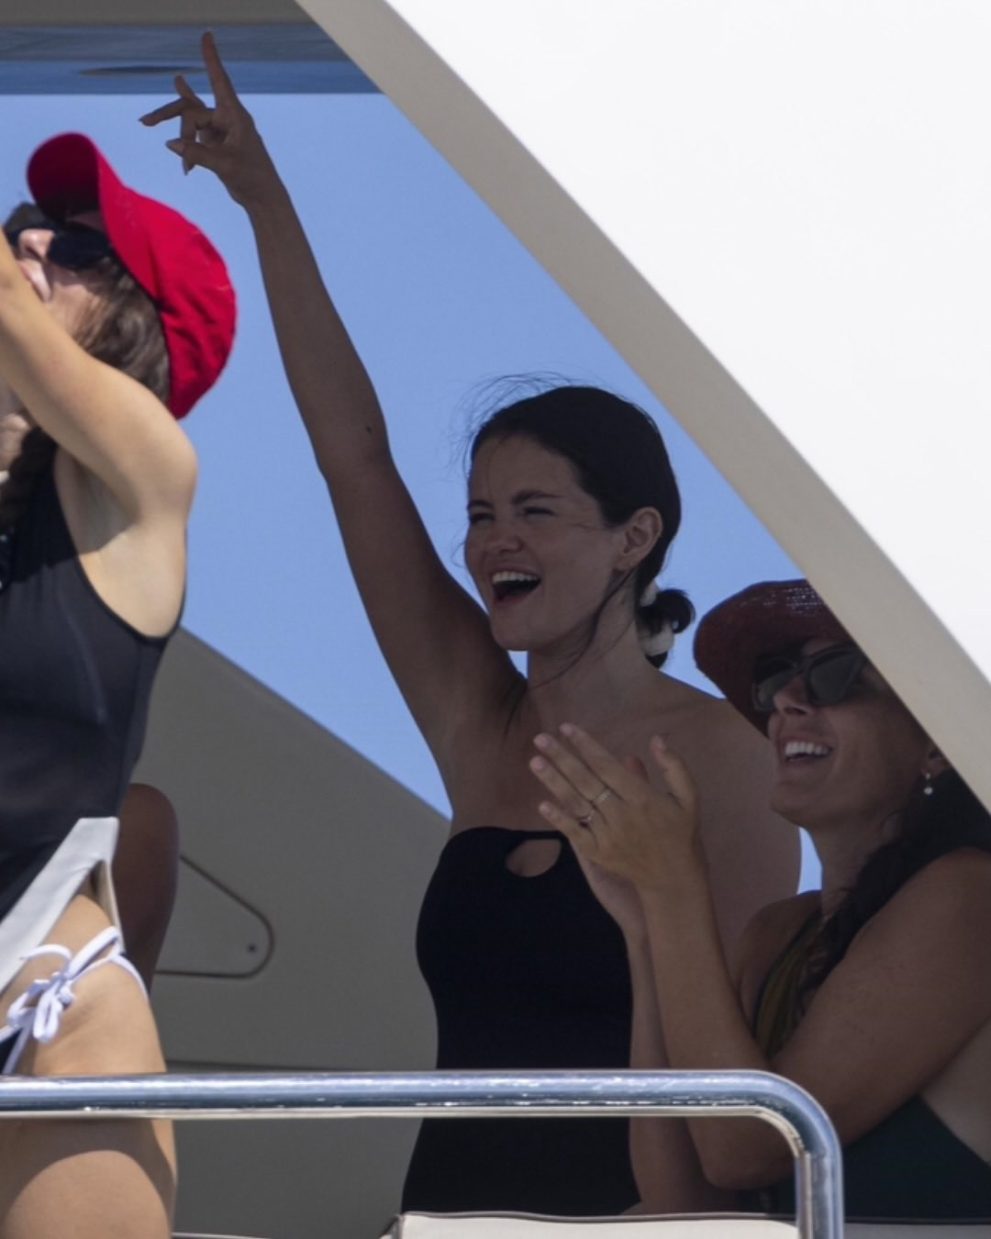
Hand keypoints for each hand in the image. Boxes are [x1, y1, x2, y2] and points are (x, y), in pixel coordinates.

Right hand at [139, 32, 278, 207]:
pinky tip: (186, 170)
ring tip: (185, 168)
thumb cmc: (252, 178)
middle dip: (169, 115)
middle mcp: (226, 117)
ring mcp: (219, 129)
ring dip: (183, 142)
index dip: (211, 58)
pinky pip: (192, 137)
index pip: (219, 81)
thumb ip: (197, 153)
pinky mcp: (214, 141)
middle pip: (190, 107)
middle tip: (145, 123)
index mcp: (235, 115)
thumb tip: (169, 143)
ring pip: (189, 123)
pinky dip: (187, 151)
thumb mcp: (224, 165)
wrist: (262, 198)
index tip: (207, 34)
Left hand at [529, 724, 701, 892]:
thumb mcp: (689, 797)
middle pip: (586, 781)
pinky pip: (575, 833)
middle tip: (540, 738)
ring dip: (554, 782)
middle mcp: (621, 815)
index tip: (566, 728)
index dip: (585, 746)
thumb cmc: (680, 832)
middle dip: (561, 758)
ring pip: (576, 804)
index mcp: (642, 798)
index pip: (606, 766)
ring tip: (534, 762)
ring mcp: (607, 836)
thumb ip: (673, 766)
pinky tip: (542, 804)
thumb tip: (655, 739)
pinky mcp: (598, 854)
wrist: (673, 879)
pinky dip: (558, 819)